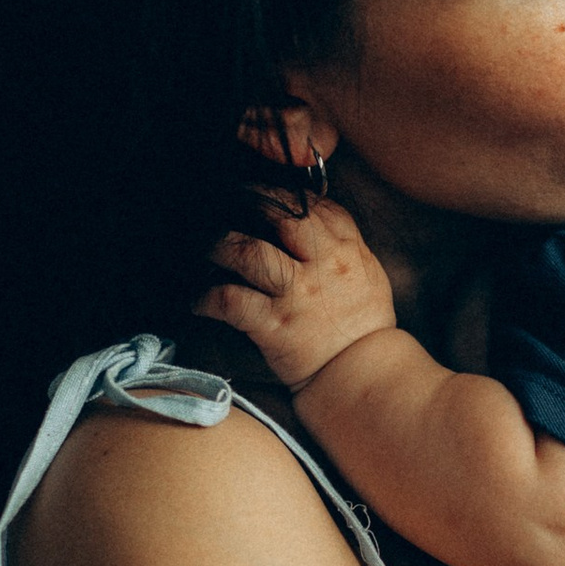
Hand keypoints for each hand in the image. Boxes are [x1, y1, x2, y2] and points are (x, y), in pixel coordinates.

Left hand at [200, 200, 397, 391]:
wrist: (363, 374)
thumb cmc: (364, 324)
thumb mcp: (367, 273)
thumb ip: (340, 243)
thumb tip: (310, 217)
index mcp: (346, 249)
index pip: (311, 204)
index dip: (280, 192)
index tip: (259, 191)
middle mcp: (321, 265)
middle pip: (279, 216)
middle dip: (248, 202)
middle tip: (225, 201)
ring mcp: (295, 295)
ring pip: (248, 252)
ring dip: (219, 245)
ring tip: (206, 247)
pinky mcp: (273, 326)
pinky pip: (230, 300)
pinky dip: (206, 297)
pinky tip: (197, 300)